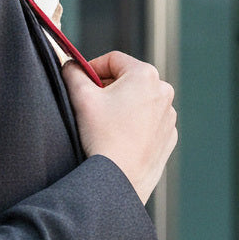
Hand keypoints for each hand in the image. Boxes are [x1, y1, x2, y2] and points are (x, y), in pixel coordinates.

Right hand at [61, 52, 176, 203]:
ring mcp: (168, 116)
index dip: (92, 68)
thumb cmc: (102, 136)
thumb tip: (70, 65)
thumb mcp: (81, 96)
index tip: (80, 82)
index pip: (113, 60)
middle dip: (108, 88)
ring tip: (104, 125)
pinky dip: (134, 125)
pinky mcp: (168, 137)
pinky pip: (148, 122)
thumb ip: (73, 72)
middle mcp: (163, 92)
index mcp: (145, 75)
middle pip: (128, 79)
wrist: (119, 179)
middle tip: (90, 106)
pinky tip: (118, 138)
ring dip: (121, 106)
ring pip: (139, 101)